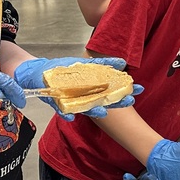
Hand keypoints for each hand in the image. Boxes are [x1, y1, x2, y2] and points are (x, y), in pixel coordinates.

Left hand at [14, 57, 138, 119]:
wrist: (39, 73)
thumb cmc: (62, 70)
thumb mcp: (84, 63)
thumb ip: (102, 64)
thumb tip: (122, 62)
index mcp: (94, 88)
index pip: (113, 91)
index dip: (126, 91)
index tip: (140, 89)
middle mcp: (86, 97)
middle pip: (104, 101)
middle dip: (117, 102)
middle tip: (130, 101)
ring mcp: (73, 102)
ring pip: (87, 109)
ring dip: (95, 111)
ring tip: (103, 112)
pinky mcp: (57, 104)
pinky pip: (63, 111)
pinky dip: (67, 114)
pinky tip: (71, 117)